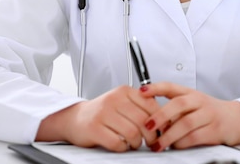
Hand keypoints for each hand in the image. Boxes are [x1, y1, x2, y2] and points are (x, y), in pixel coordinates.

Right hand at [37, 85, 160, 151]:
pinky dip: (123, 148)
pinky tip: (122, 146)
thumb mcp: (123, 102)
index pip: (151, 105)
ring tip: (135, 144)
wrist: (74, 118)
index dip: (160, 120)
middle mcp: (114, 99)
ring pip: (132, 133)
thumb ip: (141, 106)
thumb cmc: (103, 112)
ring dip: (137, 143)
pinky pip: (117, 142)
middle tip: (150, 141)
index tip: (161, 130)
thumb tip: (165, 119)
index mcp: (124, 91)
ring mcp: (103, 113)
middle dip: (150, 135)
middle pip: (143, 121)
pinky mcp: (94, 129)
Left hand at [139, 82, 239, 150]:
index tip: (141, 91)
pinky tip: (175, 146)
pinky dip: (182, 144)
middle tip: (147, 125)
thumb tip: (148, 118)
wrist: (236, 119)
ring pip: (186, 123)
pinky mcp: (214, 130)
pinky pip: (195, 137)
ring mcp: (208, 115)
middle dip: (160, 115)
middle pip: (179, 104)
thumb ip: (174, 109)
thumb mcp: (193, 104)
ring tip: (157, 144)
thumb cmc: (210, 112)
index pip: (171, 86)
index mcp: (191, 93)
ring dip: (169, 135)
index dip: (155, 87)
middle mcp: (200, 101)